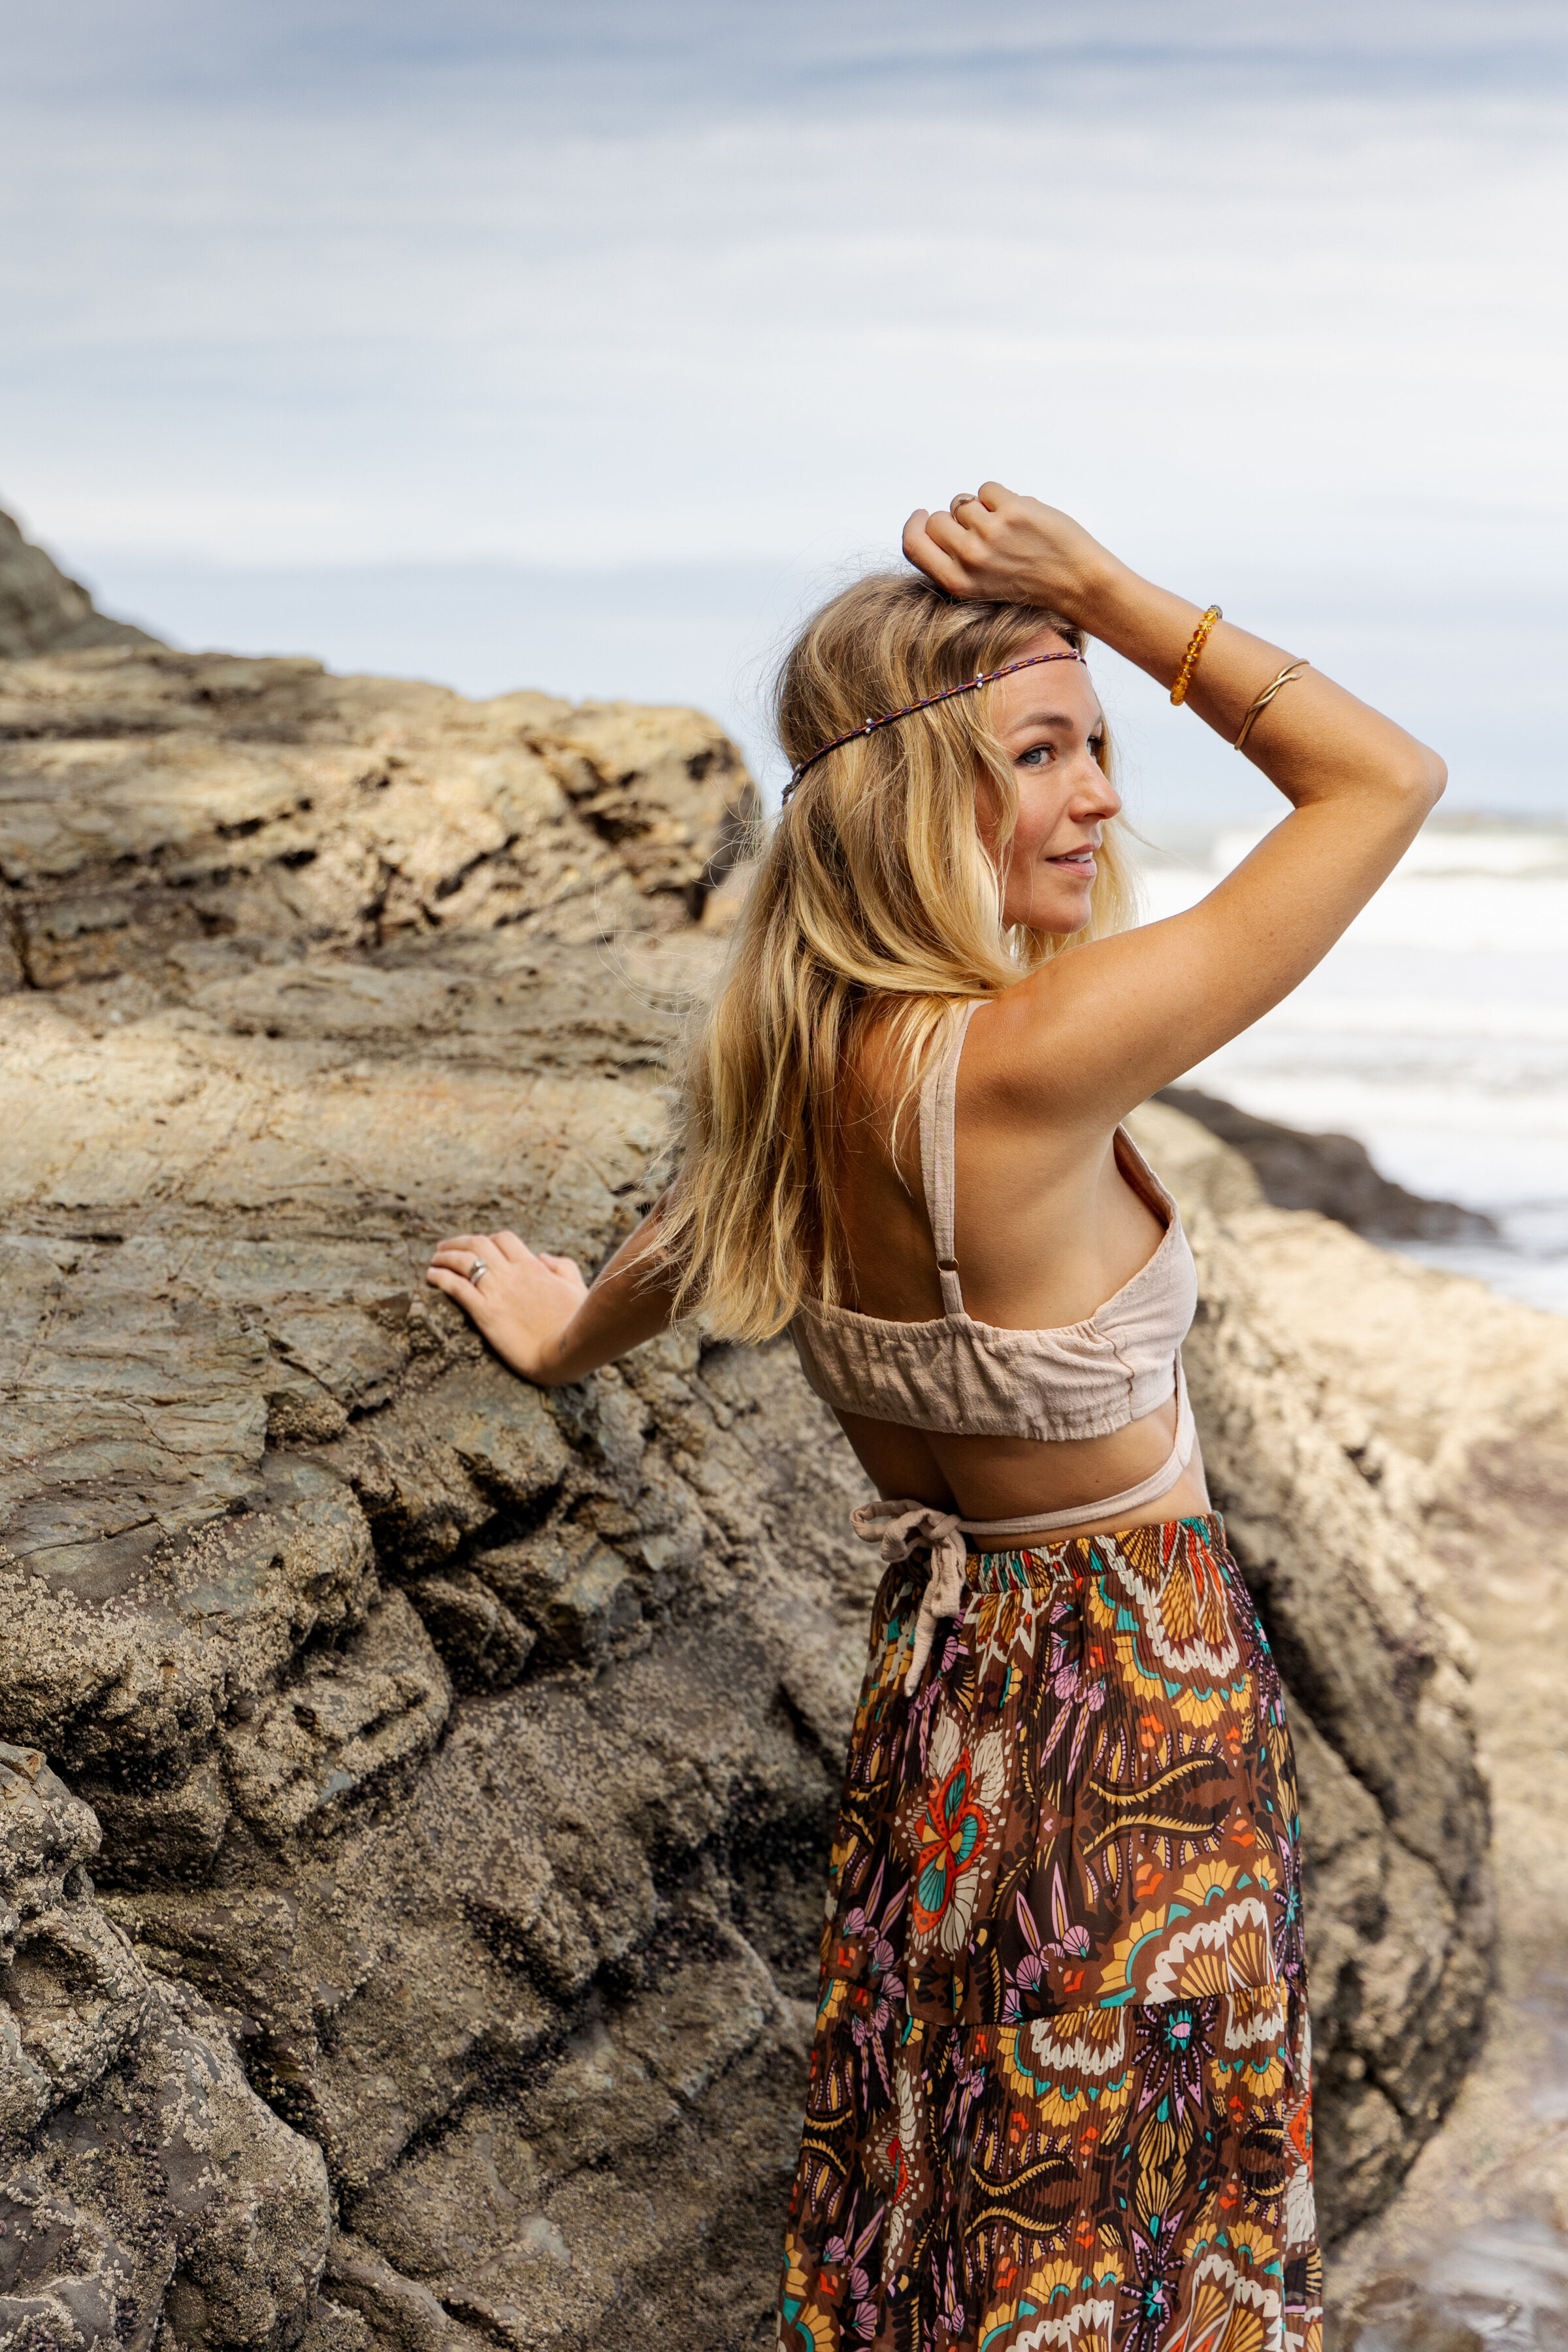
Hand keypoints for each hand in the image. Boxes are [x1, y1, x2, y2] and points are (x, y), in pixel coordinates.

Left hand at [426, 1230, 588, 1381]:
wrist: (566, 1351)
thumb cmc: (575, 1321)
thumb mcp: (576, 1286)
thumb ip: (561, 1266)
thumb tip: (543, 1256)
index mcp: (533, 1266)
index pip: (504, 1239)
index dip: (487, 1239)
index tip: (478, 1245)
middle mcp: (512, 1273)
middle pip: (478, 1244)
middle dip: (458, 1242)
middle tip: (444, 1248)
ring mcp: (497, 1292)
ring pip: (464, 1262)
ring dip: (445, 1257)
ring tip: (433, 1261)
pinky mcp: (485, 1313)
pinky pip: (457, 1288)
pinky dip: (441, 1278)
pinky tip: (431, 1277)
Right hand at [901, 482, 1111, 619]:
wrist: (1077, 583)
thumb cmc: (1030, 584)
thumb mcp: (982, 586)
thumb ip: (956, 558)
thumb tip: (942, 517)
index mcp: (957, 582)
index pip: (912, 545)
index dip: (914, 525)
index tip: (921, 515)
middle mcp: (969, 558)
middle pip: (937, 520)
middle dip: (953, 519)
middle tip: (978, 528)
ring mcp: (990, 533)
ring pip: (964, 503)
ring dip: (982, 509)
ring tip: (1007, 528)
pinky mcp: (1012, 511)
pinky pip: (987, 489)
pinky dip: (1000, 497)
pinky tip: (1019, 516)